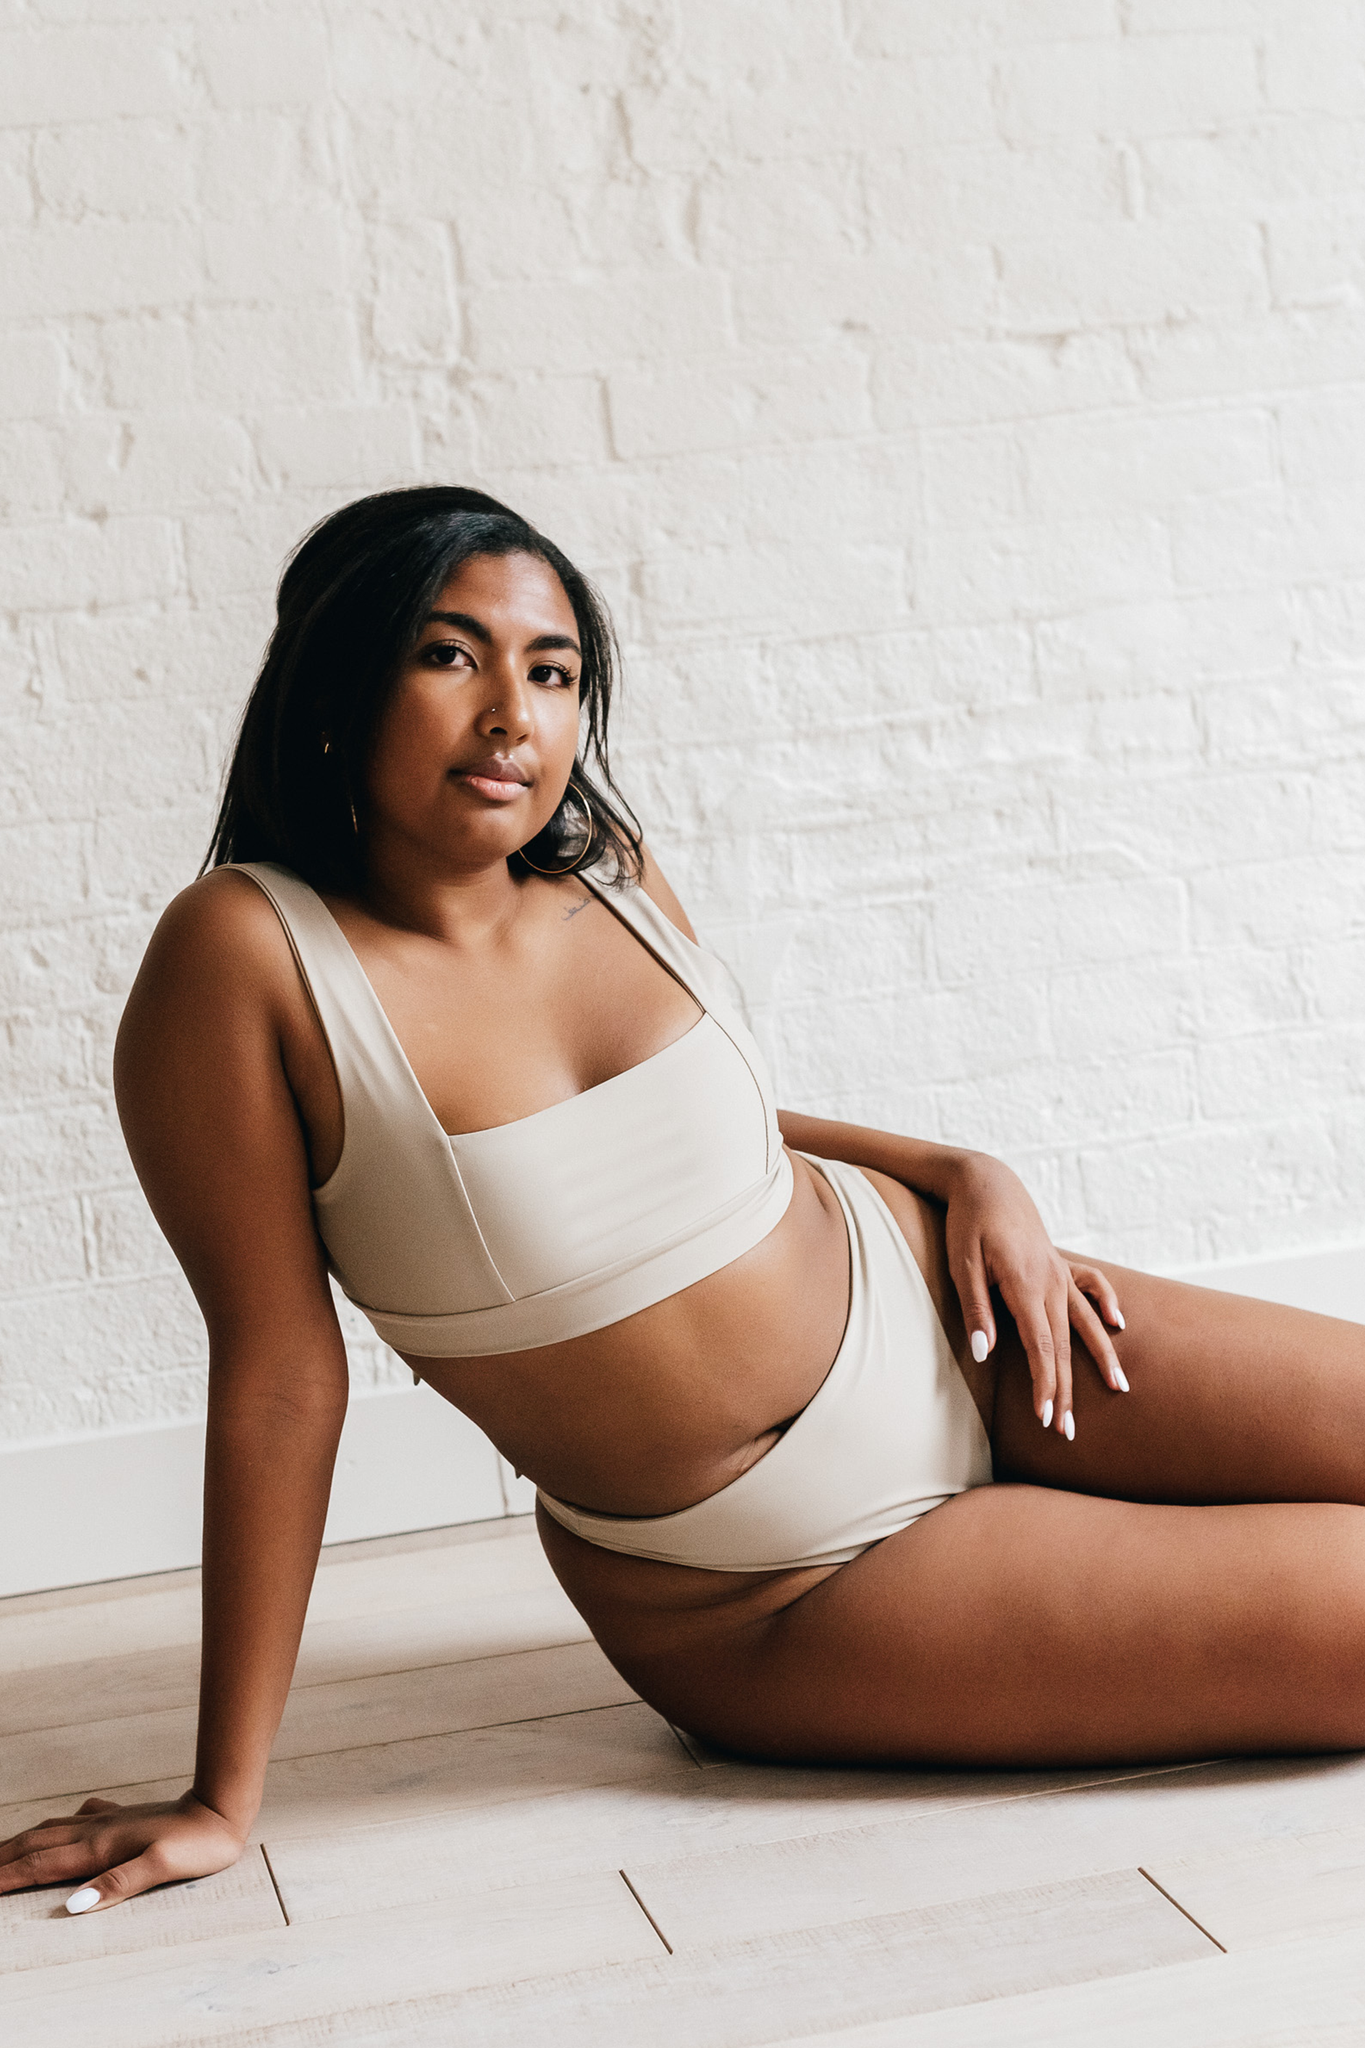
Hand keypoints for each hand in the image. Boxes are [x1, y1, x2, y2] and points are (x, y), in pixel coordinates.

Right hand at [0, 1791, 246, 1914]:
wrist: (221, 1810)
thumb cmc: (197, 1844)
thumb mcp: (163, 1867)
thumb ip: (119, 1883)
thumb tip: (73, 1904)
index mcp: (102, 1847)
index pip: (42, 1865)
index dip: (7, 1876)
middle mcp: (98, 1830)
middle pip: (37, 1844)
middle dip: (3, 1858)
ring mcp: (109, 1821)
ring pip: (53, 1830)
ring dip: (22, 1842)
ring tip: (1, 1852)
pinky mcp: (123, 1818)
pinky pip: (76, 1822)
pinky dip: (55, 1828)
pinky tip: (61, 1826)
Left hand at [944, 1153, 1126, 1437]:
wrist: (986, 1181)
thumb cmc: (969, 1223)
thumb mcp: (962, 1265)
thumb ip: (977, 1310)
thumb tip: (985, 1354)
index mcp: (1025, 1285)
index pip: (1040, 1347)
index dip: (1044, 1385)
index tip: (1047, 1419)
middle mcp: (1051, 1282)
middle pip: (1063, 1346)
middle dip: (1066, 1390)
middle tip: (1069, 1431)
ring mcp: (1060, 1271)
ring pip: (1084, 1323)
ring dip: (1100, 1358)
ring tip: (1120, 1388)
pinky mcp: (1060, 1263)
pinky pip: (1092, 1285)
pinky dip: (1107, 1303)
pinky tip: (1119, 1323)